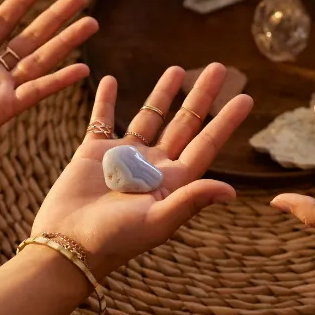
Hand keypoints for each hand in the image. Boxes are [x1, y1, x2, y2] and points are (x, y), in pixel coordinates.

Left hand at [0, 0, 98, 165]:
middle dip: (55, 16)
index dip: (22, 0)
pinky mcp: (4, 108)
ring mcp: (0, 90)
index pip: (2, 21)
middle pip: (31, 36)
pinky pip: (38, 90)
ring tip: (91, 21)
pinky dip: (60, 79)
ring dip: (67, 40)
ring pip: (42, 59)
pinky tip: (83, 67)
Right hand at [31, 64, 252, 276]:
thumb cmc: (116, 240)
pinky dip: (106, 99)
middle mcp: (152, 165)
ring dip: (162, 93)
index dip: (226, 121)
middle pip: (183, 122)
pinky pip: (102, 119)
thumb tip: (232, 191)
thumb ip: (191, 200)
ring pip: (149, 116)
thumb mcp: (158, 221)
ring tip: (177, 69)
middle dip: (200, 96)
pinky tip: (111, 80)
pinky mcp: (94, 153)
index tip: (246, 98)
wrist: (68, 246)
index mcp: (173, 181)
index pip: (206, 143)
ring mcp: (124, 157)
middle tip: (219, 68)